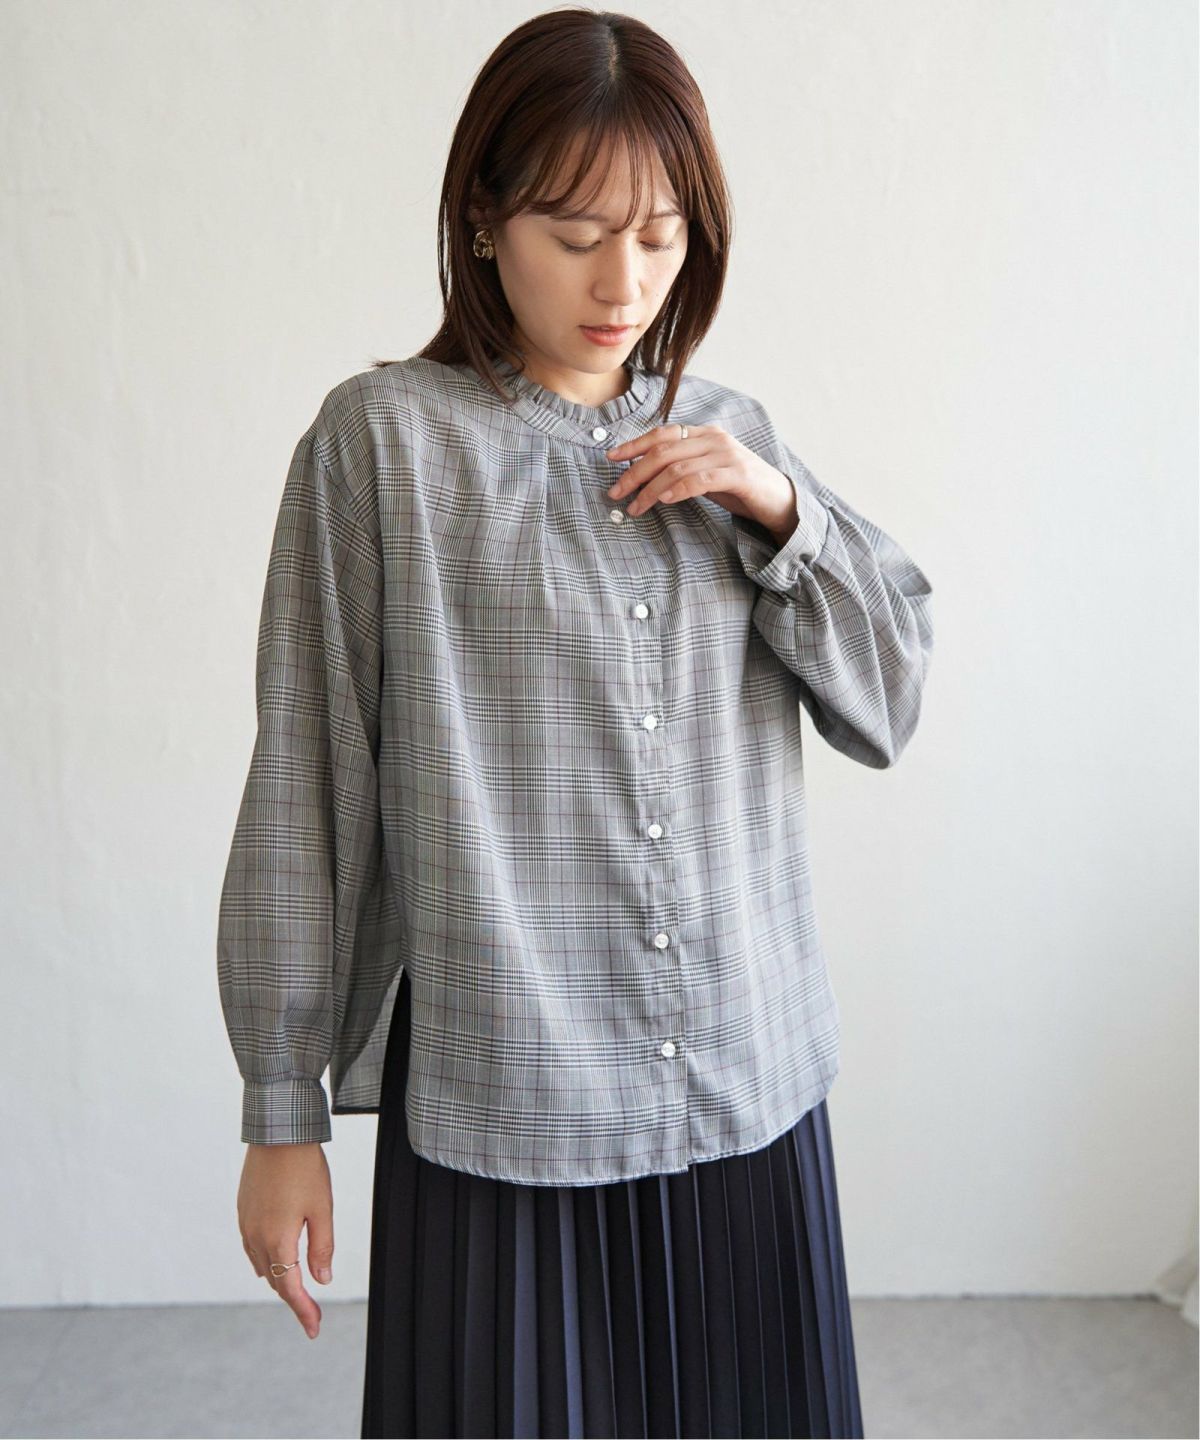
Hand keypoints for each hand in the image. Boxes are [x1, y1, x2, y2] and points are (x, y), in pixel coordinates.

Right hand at [237, 1142, 333, 1340]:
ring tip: (298, 1289)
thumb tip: (322, 1281)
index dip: (303, 1311)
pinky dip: (267, 1261)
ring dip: (280, 1280)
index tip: (314, 1329)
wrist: (277, 1134)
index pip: (291, 1288)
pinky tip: (277, 1260)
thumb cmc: (304, 1168)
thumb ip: (322, 1248)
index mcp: (278, 1240)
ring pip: (262, 1266)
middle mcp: (256, 1237)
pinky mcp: (242, 1211)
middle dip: (294, 1299)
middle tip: (312, 1313)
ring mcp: (246, 1224)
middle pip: (276, 1281)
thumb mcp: (322, 1208)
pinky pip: (252, 1248)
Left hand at [605, 422, 797, 543]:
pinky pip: (701, 479)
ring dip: (651, 488)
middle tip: (616, 492)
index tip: (610, 458)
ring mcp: (728, 455)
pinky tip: (665, 500)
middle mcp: (714, 438)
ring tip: (636, 506)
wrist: (779, 500)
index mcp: (704, 434)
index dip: (634, 444)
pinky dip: (680, 489)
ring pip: (678, 466)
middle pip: (664, 450)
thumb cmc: (739, 488)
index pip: (662, 433)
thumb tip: (641, 475)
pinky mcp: (738, 474)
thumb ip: (680, 468)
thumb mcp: (704, 473)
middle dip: (634, 471)